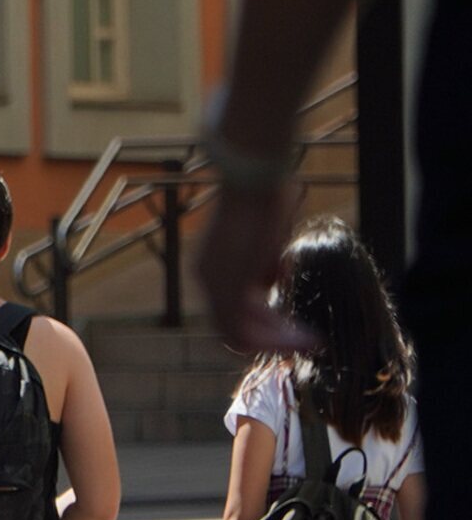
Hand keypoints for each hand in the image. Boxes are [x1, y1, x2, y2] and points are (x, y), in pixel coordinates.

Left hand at [195, 181, 316, 356]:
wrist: (254, 178)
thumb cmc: (264, 193)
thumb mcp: (264, 232)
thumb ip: (265, 259)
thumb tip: (276, 273)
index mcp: (211, 264)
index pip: (231, 305)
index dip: (263, 319)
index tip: (293, 322)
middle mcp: (205, 278)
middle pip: (235, 323)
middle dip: (274, 334)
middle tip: (309, 339)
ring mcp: (213, 287)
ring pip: (241, 334)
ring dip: (279, 341)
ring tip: (312, 341)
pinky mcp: (227, 291)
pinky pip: (246, 332)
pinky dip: (277, 340)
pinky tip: (306, 338)